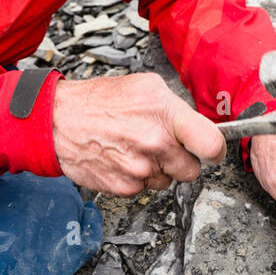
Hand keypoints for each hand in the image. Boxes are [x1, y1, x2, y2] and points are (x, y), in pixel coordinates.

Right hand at [52, 73, 225, 195]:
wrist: (59, 121)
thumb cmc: (100, 101)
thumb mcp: (145, 86)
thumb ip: (176, 108)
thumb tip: (196, 126)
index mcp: (165, 115)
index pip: (211, 144)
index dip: (216, 150)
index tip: (212, 150)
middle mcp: (155, 144)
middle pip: (192, 169)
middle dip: (183, 159)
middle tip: (165, 145)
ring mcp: (140, 169)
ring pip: (169, 180)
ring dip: (160, 169)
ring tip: (138, 148)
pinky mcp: (125, 188)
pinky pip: (147, 188)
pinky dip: (139, 177)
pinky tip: (124, 158)